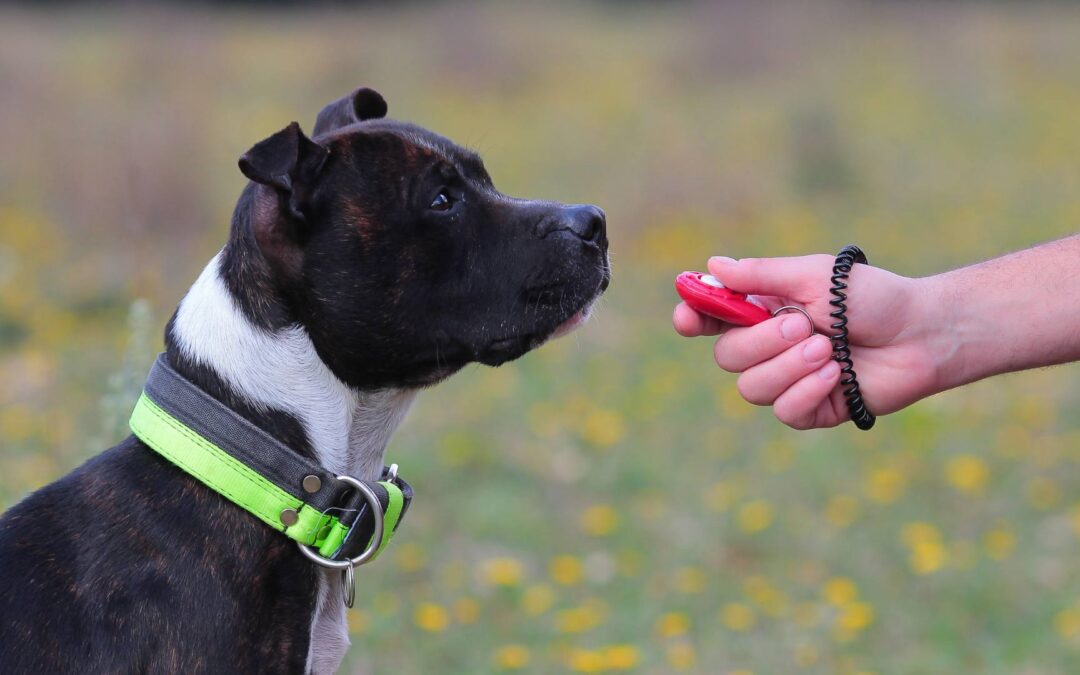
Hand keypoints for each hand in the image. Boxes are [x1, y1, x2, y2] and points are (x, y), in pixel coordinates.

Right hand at [673, 255, 939, 429]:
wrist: (922, 333)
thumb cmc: (872, 297)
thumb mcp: (815, 277)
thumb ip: (762, 275)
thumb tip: (713, 265)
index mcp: (763, 310)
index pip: (711, 318)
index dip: (692, 318)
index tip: (688, 317)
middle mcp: (769, 347)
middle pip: (727, 357)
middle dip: (762, 342)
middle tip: (804, 325)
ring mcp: (788, 380)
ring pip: (751, 388)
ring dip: (789, 367)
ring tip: (829, 349)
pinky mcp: (812, 409)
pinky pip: (784, 411)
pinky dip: (807, 390)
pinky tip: (838, 374)